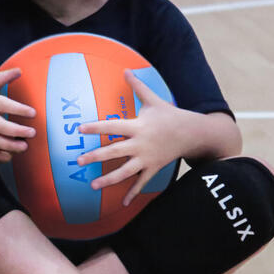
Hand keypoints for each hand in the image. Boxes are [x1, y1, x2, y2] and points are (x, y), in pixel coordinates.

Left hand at [77, 71, 181, 204]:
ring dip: (109, 179)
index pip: (113, 127)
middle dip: (96, 157)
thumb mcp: (154, 100)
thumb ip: (138, 86)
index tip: (80, 128)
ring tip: (92, 185)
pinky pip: (141, 183)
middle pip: (115, 151)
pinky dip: (132, 193)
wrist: (194, 133)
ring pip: (126, 171)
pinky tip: (121, 204)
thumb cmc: (170, 115)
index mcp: (138, 126)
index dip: (96, 127)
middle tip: (78, 161)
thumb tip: (126, 69)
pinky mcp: (154, 168)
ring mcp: (147, 158)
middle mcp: (141, 144)